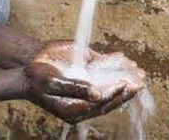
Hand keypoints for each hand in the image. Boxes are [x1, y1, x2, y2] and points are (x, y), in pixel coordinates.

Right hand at [24, 40, 144, 123]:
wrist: (29, 72)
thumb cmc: (37, 78)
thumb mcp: (52, 82)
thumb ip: (75, 88)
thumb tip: (98, 94)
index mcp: (74, 108)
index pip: (100, 103)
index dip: (114, 93)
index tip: (126, 84)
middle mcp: (82, 101)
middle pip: (108, 99)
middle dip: (125, 90)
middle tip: (140, 81)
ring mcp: (84, 91)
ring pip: (108, 89)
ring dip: (123, 80)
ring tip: (138, 73)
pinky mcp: (83, 80)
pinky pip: (101, 77)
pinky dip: (112, 69)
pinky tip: (122, 61)